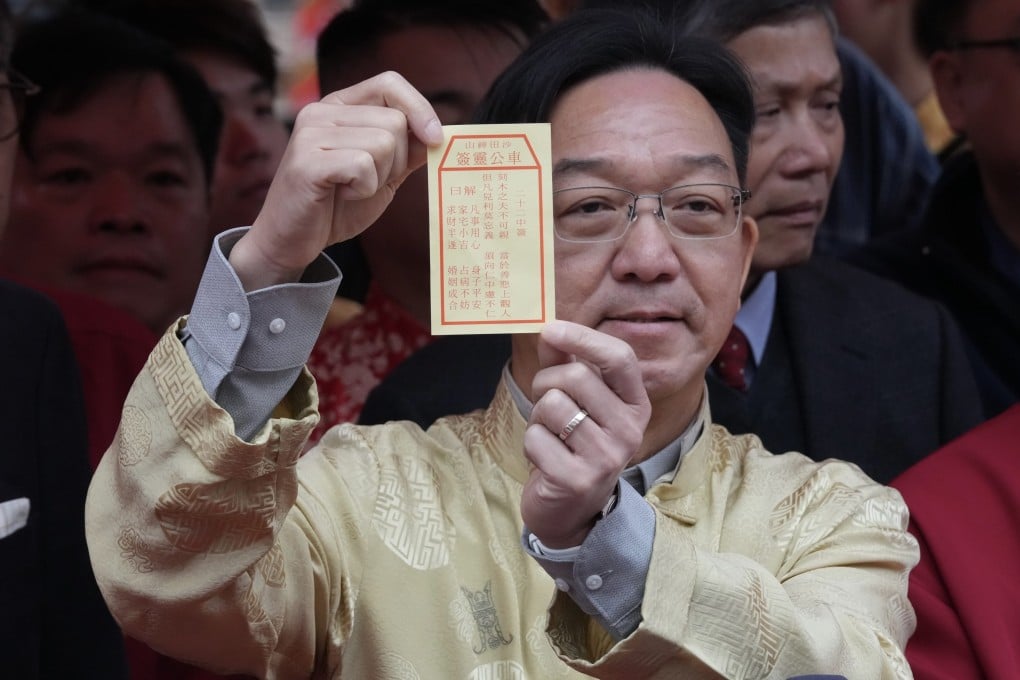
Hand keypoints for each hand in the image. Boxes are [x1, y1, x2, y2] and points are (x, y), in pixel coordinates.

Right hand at [229, 72, 442, 289]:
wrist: (293, 240)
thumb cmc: (336, 205)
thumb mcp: (382, 173)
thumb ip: (406, 151)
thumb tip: (439, 134)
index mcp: (339, 107)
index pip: (389, 83)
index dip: (419, 108)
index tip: (435, 139)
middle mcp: (321, 112)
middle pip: (395, 121)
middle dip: (397, 160)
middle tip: (370, 181)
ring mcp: (310, 134)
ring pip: (382, 144)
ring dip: (379, 178)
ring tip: (353, 189)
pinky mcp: (306, 162)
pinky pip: (363, 166)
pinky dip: (364, 189)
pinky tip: (343, 194)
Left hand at [521, 320, 650, 548]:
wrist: (573, 512)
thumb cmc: (573, 445)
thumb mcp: (576, 402)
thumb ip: (565, 363)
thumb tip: (549, 330)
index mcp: (634, 405)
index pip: (619, 357)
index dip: (583, 338)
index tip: (550, 329)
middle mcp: (629, 430)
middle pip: (575, 377)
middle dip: (544, 383)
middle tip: (545, 405)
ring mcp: (606, 457)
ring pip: (552, 405)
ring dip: (537, 417)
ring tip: (549, 436)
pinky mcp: (577, 480)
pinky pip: (536, 437)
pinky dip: (531, 444)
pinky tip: (545, 461)